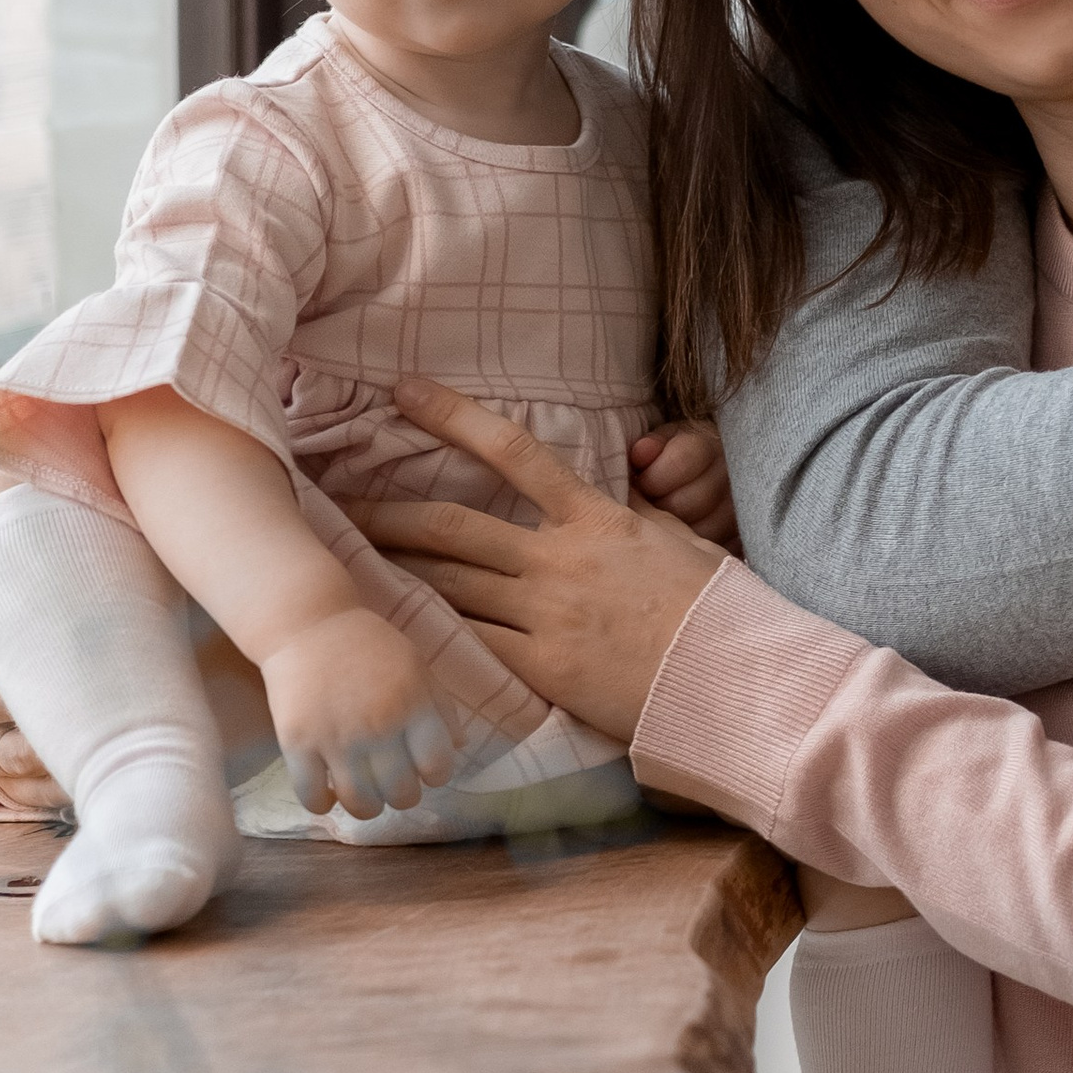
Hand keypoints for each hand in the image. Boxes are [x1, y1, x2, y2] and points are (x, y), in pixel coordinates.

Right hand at [260, 607, 458, 818]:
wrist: (307, 622)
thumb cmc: (367, 644)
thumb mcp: (417, 666)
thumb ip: (441, 708)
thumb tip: (460, 748)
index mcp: (413, 704)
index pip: (438, 767)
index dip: (433, 775)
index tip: (421, 770)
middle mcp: (378, 725)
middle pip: (401, 793)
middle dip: (401, 796)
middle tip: (391, 785)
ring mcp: (336, 737)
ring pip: (360, 804)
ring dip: (366, 807)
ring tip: (363, 795)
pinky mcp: (297, 742)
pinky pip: (313, 797)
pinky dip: (322, 804)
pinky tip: (327, 793)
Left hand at [386, 374, 724, 741]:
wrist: (732, 680)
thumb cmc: (715, 608)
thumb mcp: (679, 540)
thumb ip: (636, 514)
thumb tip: (623, 489)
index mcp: (596, 517)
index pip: (513, 452)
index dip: (452, 416)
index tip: (404, 391)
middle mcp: (561, 561)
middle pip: (452, 528)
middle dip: (387, 515)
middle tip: (339, 504)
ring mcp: (548, 617)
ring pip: (450, 586)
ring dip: (396, 573)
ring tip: (352, 566)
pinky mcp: (543, 670)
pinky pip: (473, 645)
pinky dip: (433, 633)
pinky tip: (398, 626)